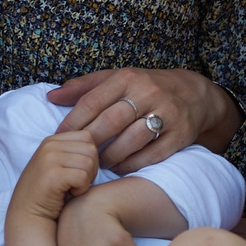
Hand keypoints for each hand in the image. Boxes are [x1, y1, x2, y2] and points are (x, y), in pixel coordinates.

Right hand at [15, 132, 100, 220]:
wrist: (28, 215)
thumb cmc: (49, 192)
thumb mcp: (58, 164)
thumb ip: (74, 151)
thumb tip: (103, 141)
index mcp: (52, 141)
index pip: (87, 137)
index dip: (89, 156)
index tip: (77, 171)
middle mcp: (49, 146)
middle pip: (91, 149)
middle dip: (91, 169)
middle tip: (77, 182)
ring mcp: (49, 159)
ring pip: (89, 163)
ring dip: (86, 180)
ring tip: (71, 188)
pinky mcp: (53, 175)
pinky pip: (83, 177)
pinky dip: (82, 190)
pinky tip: (69, 194)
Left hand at [49, 67, 234, 172]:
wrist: (194, 95)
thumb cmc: (146, 88)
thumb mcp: (117, 79)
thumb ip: (84, 87)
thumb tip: (51, 96)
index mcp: (128, 77)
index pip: (93, 101)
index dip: (73, 122)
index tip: (59, 138)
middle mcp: (148, 93)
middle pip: (111, 121)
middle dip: (90, 142)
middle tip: (77, 156)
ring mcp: (167, 114)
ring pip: (131, 140)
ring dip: (110, 157)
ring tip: (97, 164)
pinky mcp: (180, 135)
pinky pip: (151, 155)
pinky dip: (131, 164)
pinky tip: (119, 167)